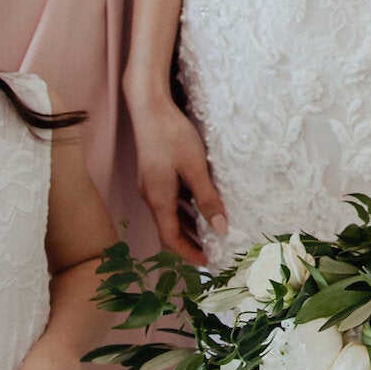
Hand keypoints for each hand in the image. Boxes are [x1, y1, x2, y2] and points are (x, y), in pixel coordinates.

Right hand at [130, 89, 226, 264]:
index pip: (171, 238)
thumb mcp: (195, 169)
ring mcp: (150, 184)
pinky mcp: (153, 173)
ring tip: (209, 232)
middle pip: (168, 228)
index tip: (207, 261)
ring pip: (169, 213)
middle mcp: (151, 196)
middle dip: (189, 242)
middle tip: (211, 251)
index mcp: (159, 199)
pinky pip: (169, 199)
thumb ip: (208, 199)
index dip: (188, 253)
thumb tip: (221, 229)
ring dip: (188, 225)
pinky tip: (199, 204)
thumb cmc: (172, 136)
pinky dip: (184, 208)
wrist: (149, 108)